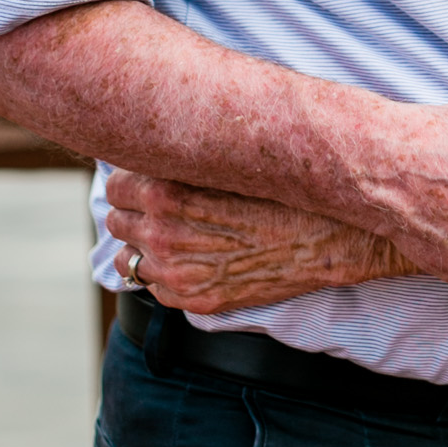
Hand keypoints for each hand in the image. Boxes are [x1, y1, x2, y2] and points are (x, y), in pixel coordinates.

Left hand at [107, 172, 412, 313]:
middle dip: (135, 211)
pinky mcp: (196, 300)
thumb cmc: (287, 190)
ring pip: (127, 259)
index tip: (148, 178)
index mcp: (168, 193)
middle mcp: (164, 235)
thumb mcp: (232, 162)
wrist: (331, 235)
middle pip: (117, 220)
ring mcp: (178, 273)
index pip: (116, 184)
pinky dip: (164, 274)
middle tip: (162, 205)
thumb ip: (188, 159)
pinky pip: (154, 288)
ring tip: (176, 233)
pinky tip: (193, 257)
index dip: (133, 180)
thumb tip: (161, 146)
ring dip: (144, 244)